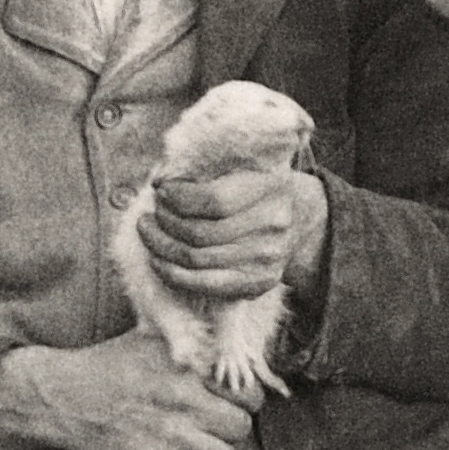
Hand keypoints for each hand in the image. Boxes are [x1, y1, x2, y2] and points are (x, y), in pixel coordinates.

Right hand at [0, 327, 246, 449]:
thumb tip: (224, 349)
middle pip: (239, 428)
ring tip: (189, 447)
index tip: (228, 405)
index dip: (242, 403)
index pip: (249, 395)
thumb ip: (191, 344)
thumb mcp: (150, 339)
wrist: (62, 398)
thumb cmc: (106, 366)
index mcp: (189, 369)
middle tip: (207, 429)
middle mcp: (185, 401)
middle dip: (226, 430)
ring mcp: (172, 435)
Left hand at [138, 162, 324, 303]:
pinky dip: (171, 272)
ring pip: (196, 260)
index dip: (177, 198)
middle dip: (164, 223)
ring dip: (160, 246)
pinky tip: (157, 258)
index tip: (161, 191)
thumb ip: (205, 169)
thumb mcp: (242, 165)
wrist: (300, 217)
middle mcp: (272, 225)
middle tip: (150, 214)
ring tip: (148, 232)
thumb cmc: (257, 186)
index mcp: (270, 187)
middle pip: (200, 234)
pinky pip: (203, 284)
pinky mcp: (257, 283)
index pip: (214, 200)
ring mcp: (267, 259)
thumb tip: (159, 182)